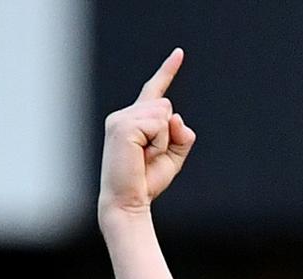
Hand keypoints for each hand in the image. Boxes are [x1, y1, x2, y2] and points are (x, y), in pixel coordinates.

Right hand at [98, 48, 195, 220]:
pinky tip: (142, 154)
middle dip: (170, 134)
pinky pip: (159, 124)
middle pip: (166, 106)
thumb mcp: (174, 156)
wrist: (130, 201)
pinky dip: (159, 142)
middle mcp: (124, 115)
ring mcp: (121, 119)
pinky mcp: (122, 127)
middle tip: (150, 156)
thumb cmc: (148, 181)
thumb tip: (174, 115)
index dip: (168, 71)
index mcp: (135, 119)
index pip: (155, 92)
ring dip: (164, 140)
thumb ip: (182, 135)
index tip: (180, 53)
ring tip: (144, 156)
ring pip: (163, 114)